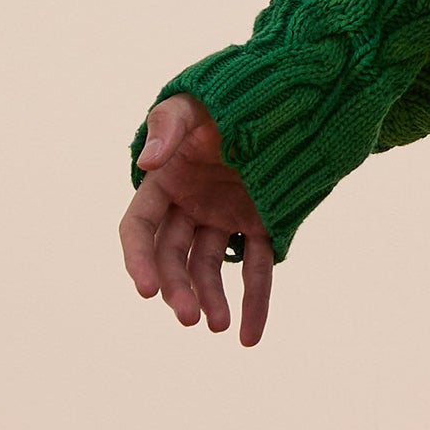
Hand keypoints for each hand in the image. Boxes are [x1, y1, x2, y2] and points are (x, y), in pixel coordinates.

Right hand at [120, 93, 273, 346]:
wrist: (291, 91)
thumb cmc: (232, 93)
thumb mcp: (195, 102)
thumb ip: (168, 126)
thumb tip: (149, 162)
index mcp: (166, 180)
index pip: (140, 228)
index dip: (138, 259)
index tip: (146, 289)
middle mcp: (191, 204)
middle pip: (174, 256)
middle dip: (177, 289)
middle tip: (190, 317)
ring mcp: (226, 216)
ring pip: (211, 268)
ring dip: (211, 299)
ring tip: (217, 327)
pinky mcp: (262, 224)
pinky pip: (256, 269)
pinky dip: (255, 303)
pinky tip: (250, 337)